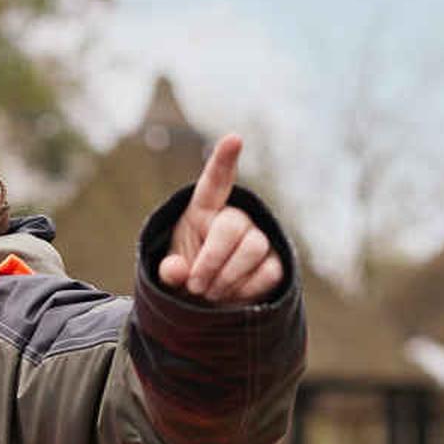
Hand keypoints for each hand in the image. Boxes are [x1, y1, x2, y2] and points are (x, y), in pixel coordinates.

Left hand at [157, 133, 284, 303]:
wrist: (210, 304)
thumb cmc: (187, 277)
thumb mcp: (170, 274)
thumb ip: (168, 271)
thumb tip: (177, 271)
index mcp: (204, 210)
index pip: (215, 181)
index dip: (224, 160)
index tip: (234, 139)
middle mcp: (235, 217)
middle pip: (232, 226)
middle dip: (211, 260)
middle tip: (196, 286)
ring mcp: (258, 238)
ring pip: (252, 248)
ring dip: (227, 277)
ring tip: (210, 293)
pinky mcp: (274, 262)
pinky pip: (267, 272)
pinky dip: (244, 291)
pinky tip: (231, 297)